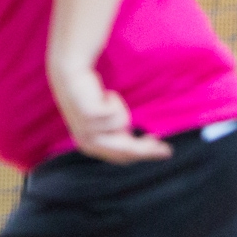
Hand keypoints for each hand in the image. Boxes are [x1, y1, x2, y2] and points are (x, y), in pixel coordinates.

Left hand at [50, 65, 171, 163]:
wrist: (71, 78)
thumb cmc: (92, 99)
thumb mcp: (107, 121)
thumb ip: (121, 136)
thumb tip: (148, 147)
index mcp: (90, 147)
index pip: (121, 158)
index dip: (144, 155)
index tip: (164, 151)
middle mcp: (87, 143)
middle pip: (125, 151)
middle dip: (146, 149)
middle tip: (165, 147)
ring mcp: (86, 130)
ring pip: (122, 126)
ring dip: (121, 110)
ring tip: (109, 99)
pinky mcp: (88, 116)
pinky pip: (115, 114)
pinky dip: (114, 102)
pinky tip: (105, 95)